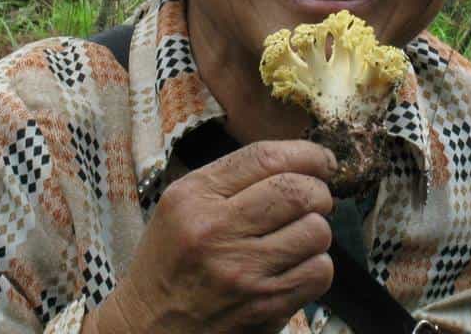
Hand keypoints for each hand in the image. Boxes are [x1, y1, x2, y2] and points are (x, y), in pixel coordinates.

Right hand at [97, 140, 335, 333]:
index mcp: (194, 196)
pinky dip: (315, 265)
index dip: (306, 153)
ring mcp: (242, 270)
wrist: (148, 327)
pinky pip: (319, 271)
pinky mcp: (263, 305)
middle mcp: (216, 230)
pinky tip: (295, 265)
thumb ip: (231, 180)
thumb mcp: (180, 205)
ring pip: (316, 231)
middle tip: (315, 198)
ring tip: (297, 235)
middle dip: (319, 191)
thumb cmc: (171, 261)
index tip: (322, 159)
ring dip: (316, 230)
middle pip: (298, 191)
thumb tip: (298, 161)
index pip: (265, 158)